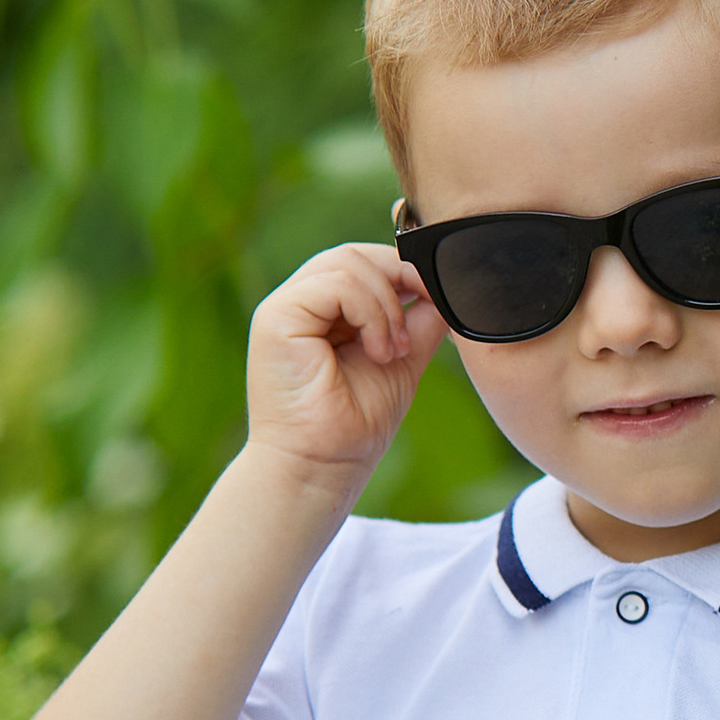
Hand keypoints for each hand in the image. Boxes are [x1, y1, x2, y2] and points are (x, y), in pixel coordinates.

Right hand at [246, 243, 445, 485]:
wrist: (323, 466)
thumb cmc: (356, 423)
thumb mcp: (402, 358)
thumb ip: (419, 320)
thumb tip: (444, 286)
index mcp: (325, 310)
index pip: (365, 262)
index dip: (405, 271)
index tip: (438, 300)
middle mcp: (300, 302)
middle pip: (355, 254)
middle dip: (400, 280)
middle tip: (413, 332)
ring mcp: (284, 307)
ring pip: (347, 262)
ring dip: (386, 306)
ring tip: (393, 352)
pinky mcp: (275, 317)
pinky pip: (335, 284)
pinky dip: (370, 313)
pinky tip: (377, 351)